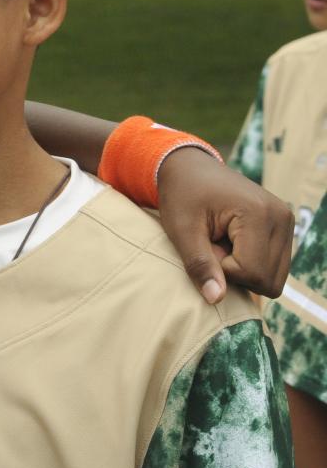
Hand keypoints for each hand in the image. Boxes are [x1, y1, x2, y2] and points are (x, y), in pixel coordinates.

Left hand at [157, 148, 292, 303]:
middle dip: (235, 274)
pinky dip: (249, 264)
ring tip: (220, 244)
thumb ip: (199, 265)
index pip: (251, 272)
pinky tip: (230, 244)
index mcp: (259, 213)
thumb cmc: (181, 195)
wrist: (190, 168)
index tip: (203, 247)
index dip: (222, 271)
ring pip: (274, 278)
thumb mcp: (181, 230)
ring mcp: (286, 223)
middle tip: (211, 247)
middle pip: (269, 280)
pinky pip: (273, 267)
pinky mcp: (283, 228)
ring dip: (242, 270)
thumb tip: (216, 300)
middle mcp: (282, 218)